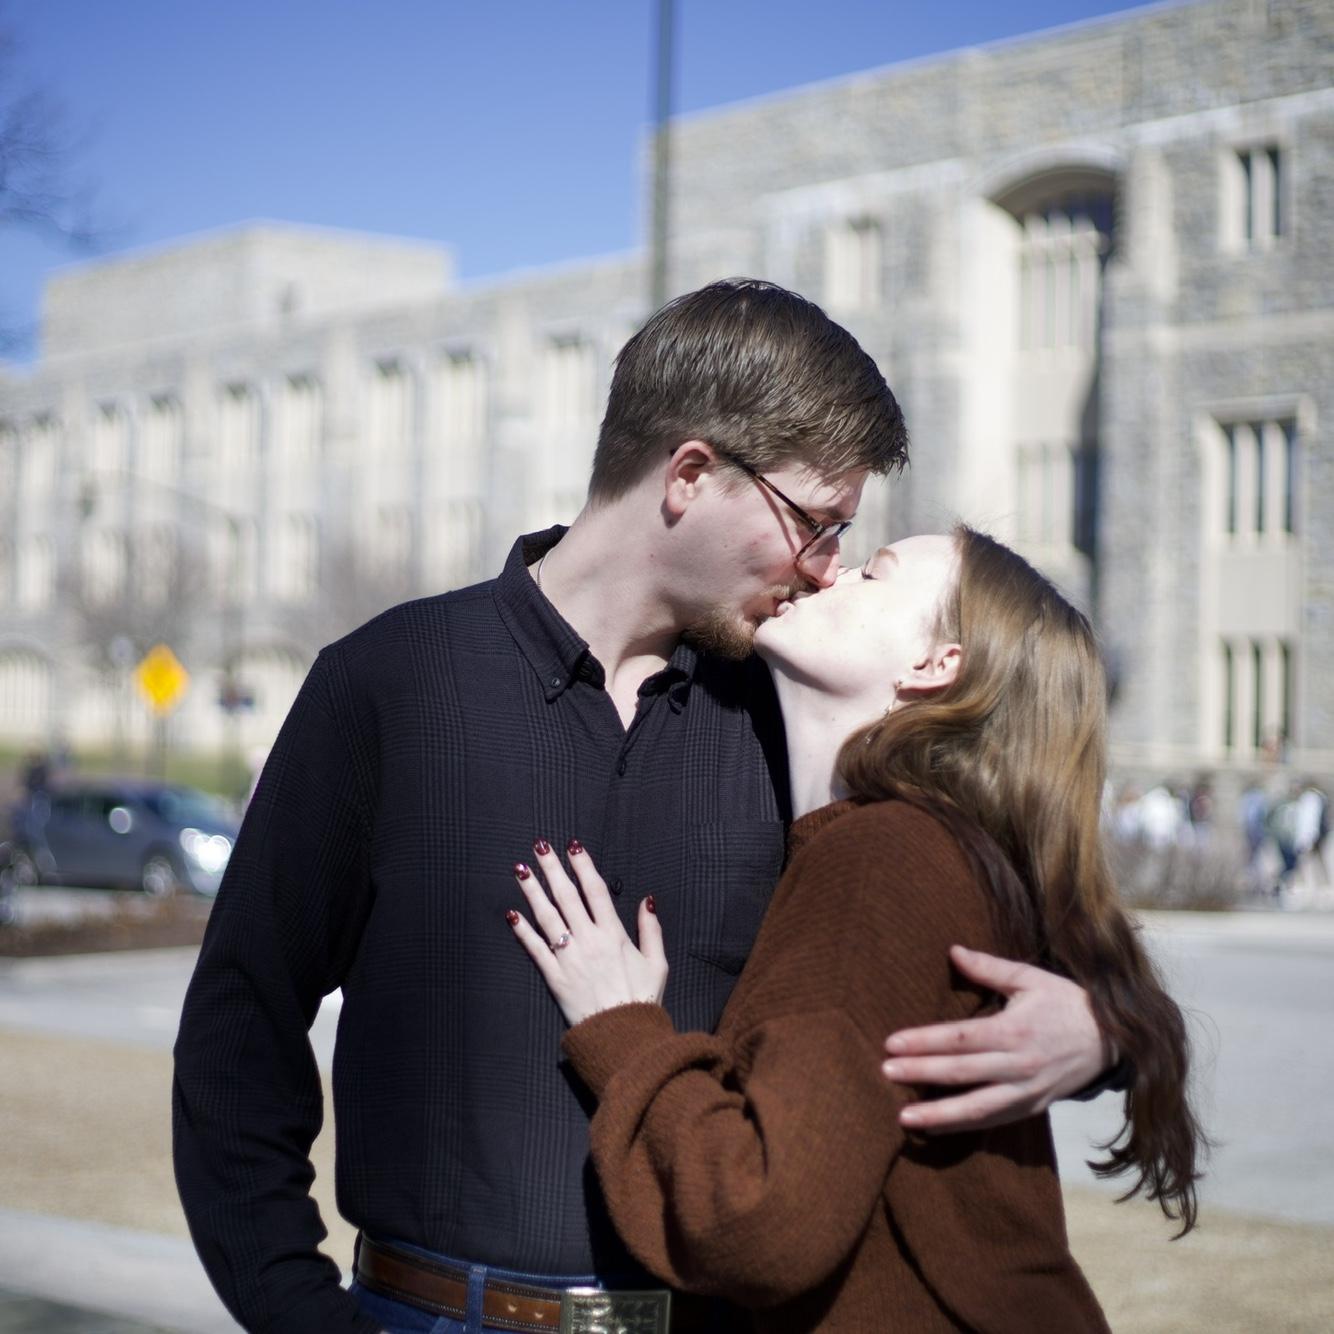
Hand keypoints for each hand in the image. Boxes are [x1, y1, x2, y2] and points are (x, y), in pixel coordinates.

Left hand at [507, 839, 667, 1026]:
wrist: (622, 1035)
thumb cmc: (641, 1000)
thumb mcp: (657, 963)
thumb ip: (651, 930)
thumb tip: (647, 901)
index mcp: (614, 935)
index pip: (595, 891)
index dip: (583, 866)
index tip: (573, 846)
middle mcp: (589, 941)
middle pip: (567, 896)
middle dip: (552, 869)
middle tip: (540, 847)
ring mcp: (569, 958)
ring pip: (547, 917)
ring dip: (533, 891)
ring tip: (521, 870)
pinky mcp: (555, 977)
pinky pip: (535, 949)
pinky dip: (522, 931)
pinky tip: (512, 914)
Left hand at [880, 944, 1109, 1133]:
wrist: (1113, 1040)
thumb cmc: (1066, 1003)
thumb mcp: (1030, 978)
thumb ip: (989, 968)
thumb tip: (953, 950)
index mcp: (1015, 1030)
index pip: (961, 1038)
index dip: (925, 1041)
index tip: (892, 1042)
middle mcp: (1019, 1065)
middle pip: (962, 1072)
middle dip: (922, 1073)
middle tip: (886, 1071)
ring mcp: (1026, 1091)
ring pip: (977, 1108)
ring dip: (939, 1114)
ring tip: (904, 1117)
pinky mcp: (1032, 1109)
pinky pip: (993, 1121)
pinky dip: (963, 1127)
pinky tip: (934, 1127)